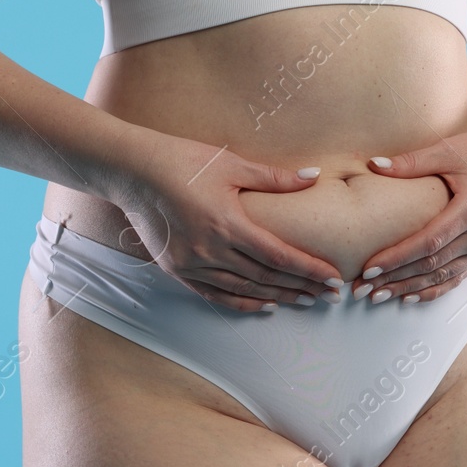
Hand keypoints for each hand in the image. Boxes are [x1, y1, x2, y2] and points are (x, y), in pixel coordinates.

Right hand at [111, 128, 345, 312]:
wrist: (134, 172)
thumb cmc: (183, 162)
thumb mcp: (231, 165)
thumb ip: (274, 178)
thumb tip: (314, 177)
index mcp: (228, 223)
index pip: (279, 255)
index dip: (309, 269)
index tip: (332, 278)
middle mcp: (211, 249)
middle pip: (265, 277)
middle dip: (300, 286)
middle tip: (328, 295)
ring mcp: (192, 263)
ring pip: (243, 289)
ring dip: (276, 297)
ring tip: (302, 300)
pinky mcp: (177, 268)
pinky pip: (215, 294)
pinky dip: (241, 302)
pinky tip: (262, 305)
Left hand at [358, 123, 466, 303]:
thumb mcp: (445, 151)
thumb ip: (409, 162)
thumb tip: (372, 165)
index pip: (428, 242)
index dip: (397, 257)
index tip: (369, 268)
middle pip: (432, 264)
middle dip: (395, 278)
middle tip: (361, 288)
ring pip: (443, 276)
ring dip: (408, 288)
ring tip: (376, 296)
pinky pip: (456, 277)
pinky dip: (432, 290)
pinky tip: (408, 297)